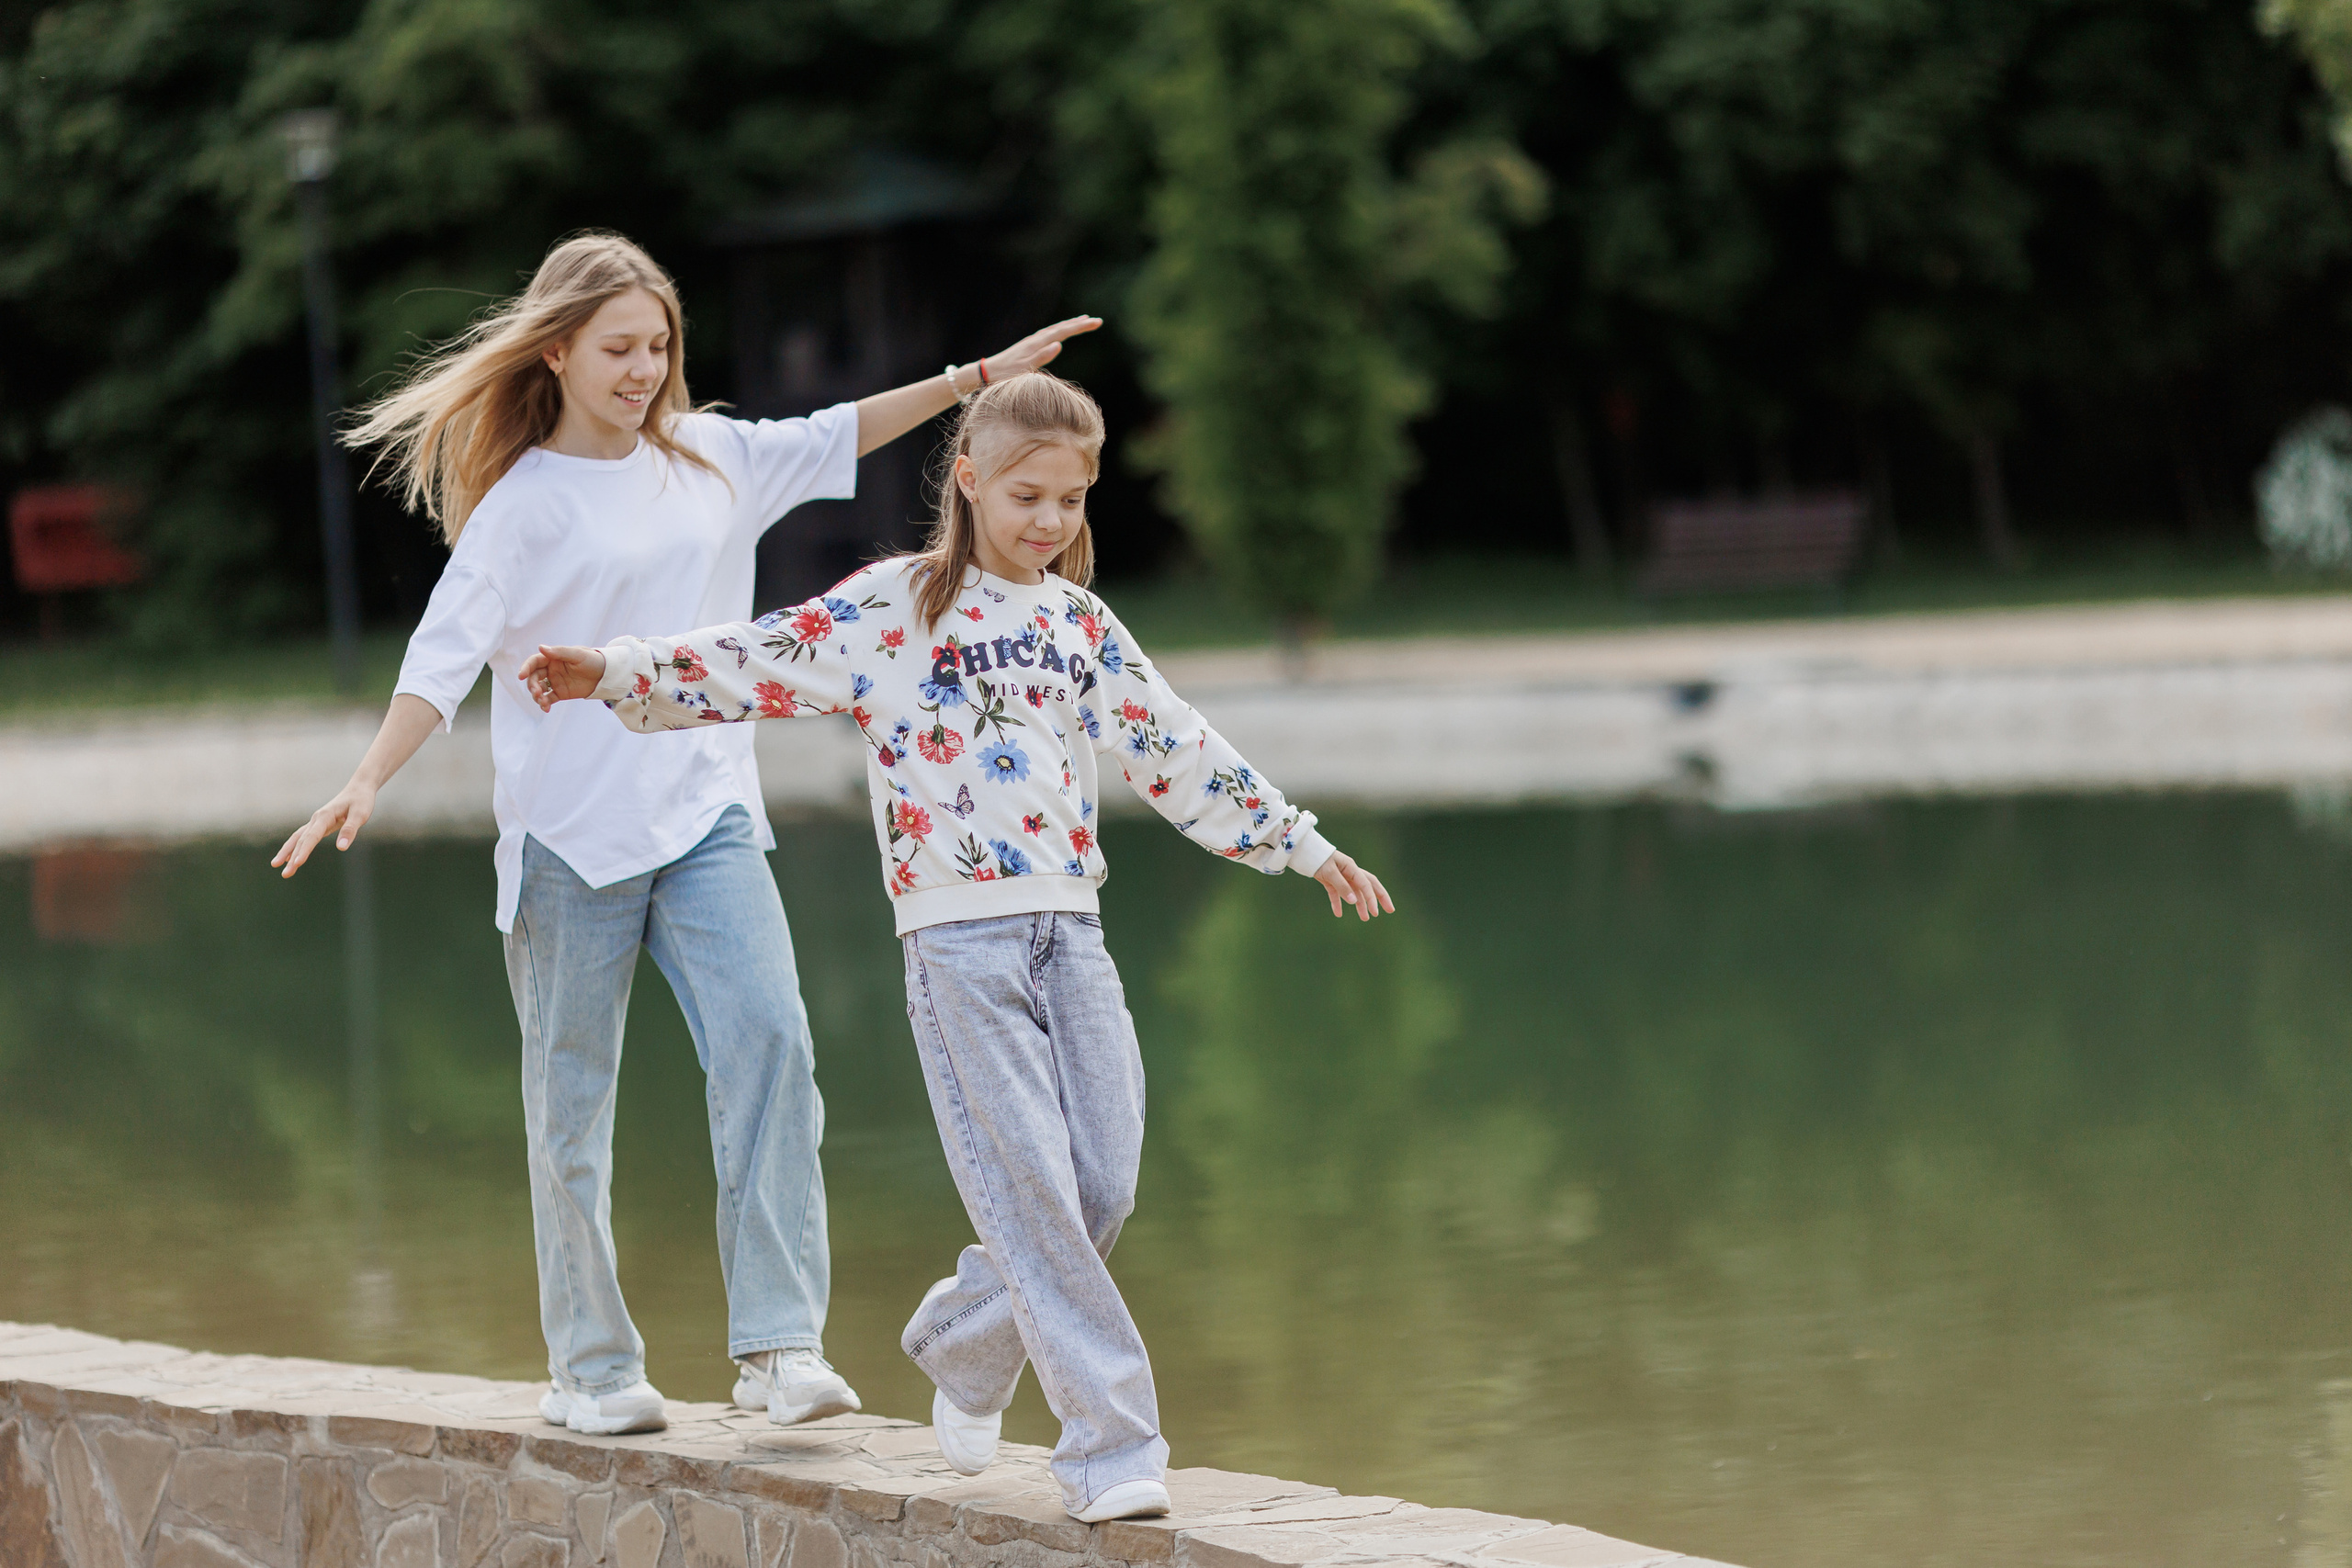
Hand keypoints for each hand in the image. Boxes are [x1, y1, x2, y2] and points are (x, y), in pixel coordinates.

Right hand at [271, 780, 376, 878]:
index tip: (297, 863)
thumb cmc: (361, 801)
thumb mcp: (360, 814)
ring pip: (298, 838)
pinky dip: (294, 847)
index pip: (312, 836)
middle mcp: (316, 819)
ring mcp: (316, 822)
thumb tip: (342, 848)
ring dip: (287, 852)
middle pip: (301, 840)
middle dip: (291, 857)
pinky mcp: (319, 825)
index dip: (304, 850)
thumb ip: (350, 830)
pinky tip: (288, 858)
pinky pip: (303, 837)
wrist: (359, 789)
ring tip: (276, 865)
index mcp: (325, 816)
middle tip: (285, 874)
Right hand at [518, 645, 607, 711]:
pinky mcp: (560, 693)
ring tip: (543, 702)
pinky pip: (548, 699)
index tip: (521, 675)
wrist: (606, 674)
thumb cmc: (593, 660)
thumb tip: (540, 647)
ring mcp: (554, 682)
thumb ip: (559, 652)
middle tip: (537, 693)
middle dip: (532, 686)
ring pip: (539, 689)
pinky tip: (546, 708)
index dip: (526, 668)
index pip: (534, 662)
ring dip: (537, 696)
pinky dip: (544, 704)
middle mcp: (550, 670)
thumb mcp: (577, 654)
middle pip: (534, 677)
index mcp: (552, 658)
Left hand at [981, 316, 1102, 381]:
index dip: (1081, 327)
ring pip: (1054, 329)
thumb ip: (1042, 357)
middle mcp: (1035, 339)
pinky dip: (1058, 331)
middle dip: (1079, 324)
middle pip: (1061, 327)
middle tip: (1096, 321)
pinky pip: (1048, 334)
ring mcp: (1031, 342)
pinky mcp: (1028, 346)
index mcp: (1037, 343)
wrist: (986, 373)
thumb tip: (1059, 345)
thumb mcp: (1025, 369)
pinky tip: (1059, 333)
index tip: (1097, 322)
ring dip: (1069, 325)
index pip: (1064, 332)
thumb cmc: (1006, 375)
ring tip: (1082, 321)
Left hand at [1311, 850, 1395, 921]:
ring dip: (1360, 905)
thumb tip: (1354, 901)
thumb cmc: (1318, 858)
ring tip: (1365, 919)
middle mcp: (1349, 872)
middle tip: (1390, 910)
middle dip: (1379, 898)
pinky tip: (1338, 914)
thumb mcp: (1330, 872)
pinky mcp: (1329, 880)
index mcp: (1351, 868)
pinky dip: (1338, 903)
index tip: (1375, 912)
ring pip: (1354, 892)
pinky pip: (1336, 894)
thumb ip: (1342, 886)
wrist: (1303, 851)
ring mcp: (1340, 876)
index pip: (1366, 884)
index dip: (1372, 898)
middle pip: (1368, 886)